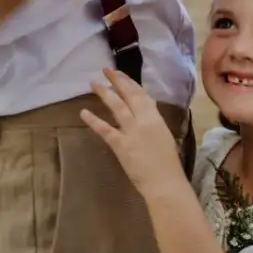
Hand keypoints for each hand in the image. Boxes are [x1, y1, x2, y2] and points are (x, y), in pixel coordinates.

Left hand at [80, 69, 188, 194]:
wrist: (164, 182)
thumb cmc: (168, 164)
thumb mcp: (164, 137)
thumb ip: (153, 124)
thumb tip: (144, 116)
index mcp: (156, 118)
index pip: (142, 96)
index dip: (130, 83)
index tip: (122, 74)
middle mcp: (144, 120)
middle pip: (129, 95)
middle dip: (117, 81)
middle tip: (106, 70)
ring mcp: (131, 132)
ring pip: (117, 107)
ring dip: (105, 94)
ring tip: (94, 83)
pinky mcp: (120, 145)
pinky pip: (105, 130)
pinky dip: (93, 120)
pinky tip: (83, 112)